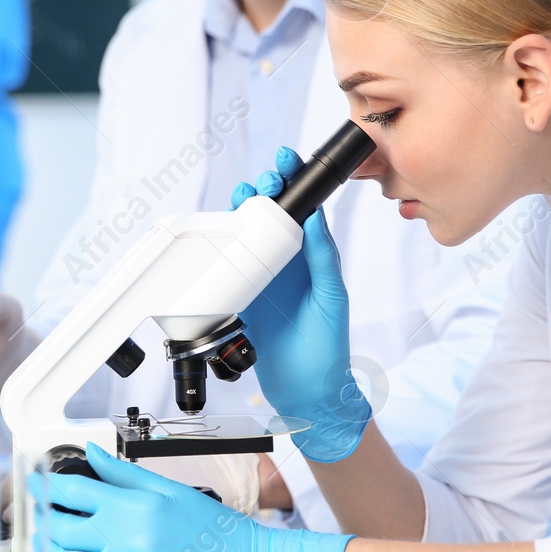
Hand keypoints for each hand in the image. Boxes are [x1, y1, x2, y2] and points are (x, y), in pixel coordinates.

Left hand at [32, 443, 349, 551]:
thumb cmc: (216, 533)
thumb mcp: (171, 490)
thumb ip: (124, 473)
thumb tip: (91, 453)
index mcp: (136, 507)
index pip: (74, 493)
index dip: (46, 486)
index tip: (35, 483)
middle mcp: (125, 540)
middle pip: (63, 528)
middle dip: (43, 519)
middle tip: (37, 513)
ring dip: (46, 551)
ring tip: (41, 542)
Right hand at [232, 146, 370, 461]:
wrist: (306, 390)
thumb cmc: (328, 347)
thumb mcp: (331, 296)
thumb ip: (322, 257)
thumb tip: (314, 217)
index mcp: (311, 257)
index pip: (302, 209)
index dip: (294, 181)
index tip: (288, 162)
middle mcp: (285, 262)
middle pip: (268, 214)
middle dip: (264, 189)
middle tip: (264, 182)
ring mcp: (261, 277)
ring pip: (244, 234)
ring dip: (240, 212)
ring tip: (242, 199)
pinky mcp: (240, 295)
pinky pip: (226, 265)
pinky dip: (219, 247)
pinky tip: (219, 234)